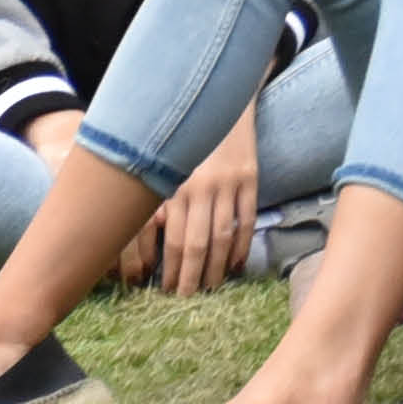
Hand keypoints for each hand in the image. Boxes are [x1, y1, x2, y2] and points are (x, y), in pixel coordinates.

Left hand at [143, 110, 261, 293]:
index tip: (169, 292)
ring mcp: (229, 183)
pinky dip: (244, 245)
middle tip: (188, 299)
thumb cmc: (184, 144)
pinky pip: (248, 220)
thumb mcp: (165, 170)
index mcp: (175, 187)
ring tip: (213, 287)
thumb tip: (150, 249)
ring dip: (218, 267)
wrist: (219, 104)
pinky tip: (238, 263)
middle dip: (192, 276)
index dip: (172, 270)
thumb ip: (159, 204)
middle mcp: (201, 187)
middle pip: (198, 244)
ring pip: (224, 236)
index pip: (173, 241)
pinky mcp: (251, 178)